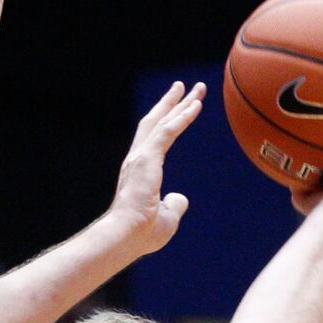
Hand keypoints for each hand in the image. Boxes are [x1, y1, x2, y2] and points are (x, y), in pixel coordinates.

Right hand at [109, 81, 204, 252]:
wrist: (125, 236)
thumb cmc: (141, 234)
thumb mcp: (165, 218)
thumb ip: (173, 205)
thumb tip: (180, 198)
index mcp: (139, 171)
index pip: (155, 139)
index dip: (169, 120)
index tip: (182, 106)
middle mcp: (137, 159)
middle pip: (155, 123)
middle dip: (171, 103)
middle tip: (183, 86)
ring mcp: (140, 158)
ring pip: (162, 122)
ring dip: (180, 103)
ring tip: (197, 88)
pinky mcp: (146, 160)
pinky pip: (167, 132)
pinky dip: (181, 118)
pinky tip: (196, 106)